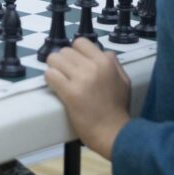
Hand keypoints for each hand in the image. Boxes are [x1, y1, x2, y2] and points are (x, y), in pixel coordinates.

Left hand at [45, 38, 131, 159]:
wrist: (114, 133)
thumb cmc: (118, 109)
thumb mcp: (123, 80)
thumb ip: (114, 64)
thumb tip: (103, 53)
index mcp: (106, 62)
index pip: (80, 42)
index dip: (75, 51)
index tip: (74, 62)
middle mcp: (93, 67)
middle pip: (65, 50)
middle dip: (63, 61)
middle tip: (66, 74)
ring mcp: (81, 79)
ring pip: (55, 59)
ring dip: (54, 68)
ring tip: (59, 79)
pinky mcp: (70, 93)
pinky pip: (50, 75)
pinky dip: (50, 79)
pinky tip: (55, 86)